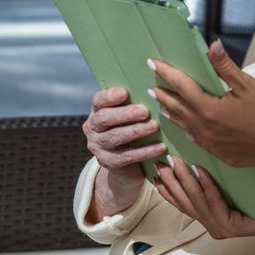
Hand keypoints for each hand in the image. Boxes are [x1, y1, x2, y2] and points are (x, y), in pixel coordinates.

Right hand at [84, 86, 166, 216]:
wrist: (126, 165)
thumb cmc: (132, 128)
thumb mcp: (130, 115)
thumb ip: (135, 102)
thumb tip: (154, 90)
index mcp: (97, 110)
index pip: (99, 100)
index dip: (110, 96)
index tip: (125, 92)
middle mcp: (93, 128)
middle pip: (105, 118)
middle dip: (125, 114)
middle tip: (144, 111)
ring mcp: (98, 146)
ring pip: (115, 137)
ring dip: (136, 131)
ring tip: (154, 126)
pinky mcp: (108, 162)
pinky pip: (127, 156)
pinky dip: (145, 151)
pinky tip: (160, 147)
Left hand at [151, 41, 254, 165]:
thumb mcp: (247, 85)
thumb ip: (225, 66)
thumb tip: (212, 45)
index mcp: (210, 110)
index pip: (181, 87)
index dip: (166, 73)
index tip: (153, 64)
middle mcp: (205, 130)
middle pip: (178, 108)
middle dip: (164, 95)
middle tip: (152, 87)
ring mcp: (211, 145)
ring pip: (185, 127)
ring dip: (173, 114)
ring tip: (163, 106)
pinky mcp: (220, 155)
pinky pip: (197, 141)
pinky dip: (189, 130)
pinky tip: (188, 128)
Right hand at [154, 155, 254, 237]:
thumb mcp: (229, 186)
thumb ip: (211, 182)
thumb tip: (192, 160)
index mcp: (209, 219)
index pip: (182, 204)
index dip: (167, 190)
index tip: (154, 174)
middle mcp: (212, 227)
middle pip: (185, 203)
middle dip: (171, 182)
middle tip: (161, 164)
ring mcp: (220, 229)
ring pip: (197, 202)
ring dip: (185, 181)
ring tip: (177, 162)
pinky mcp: (230, 228)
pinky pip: (214, 203)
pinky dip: (206, 186)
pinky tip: (200, 171)